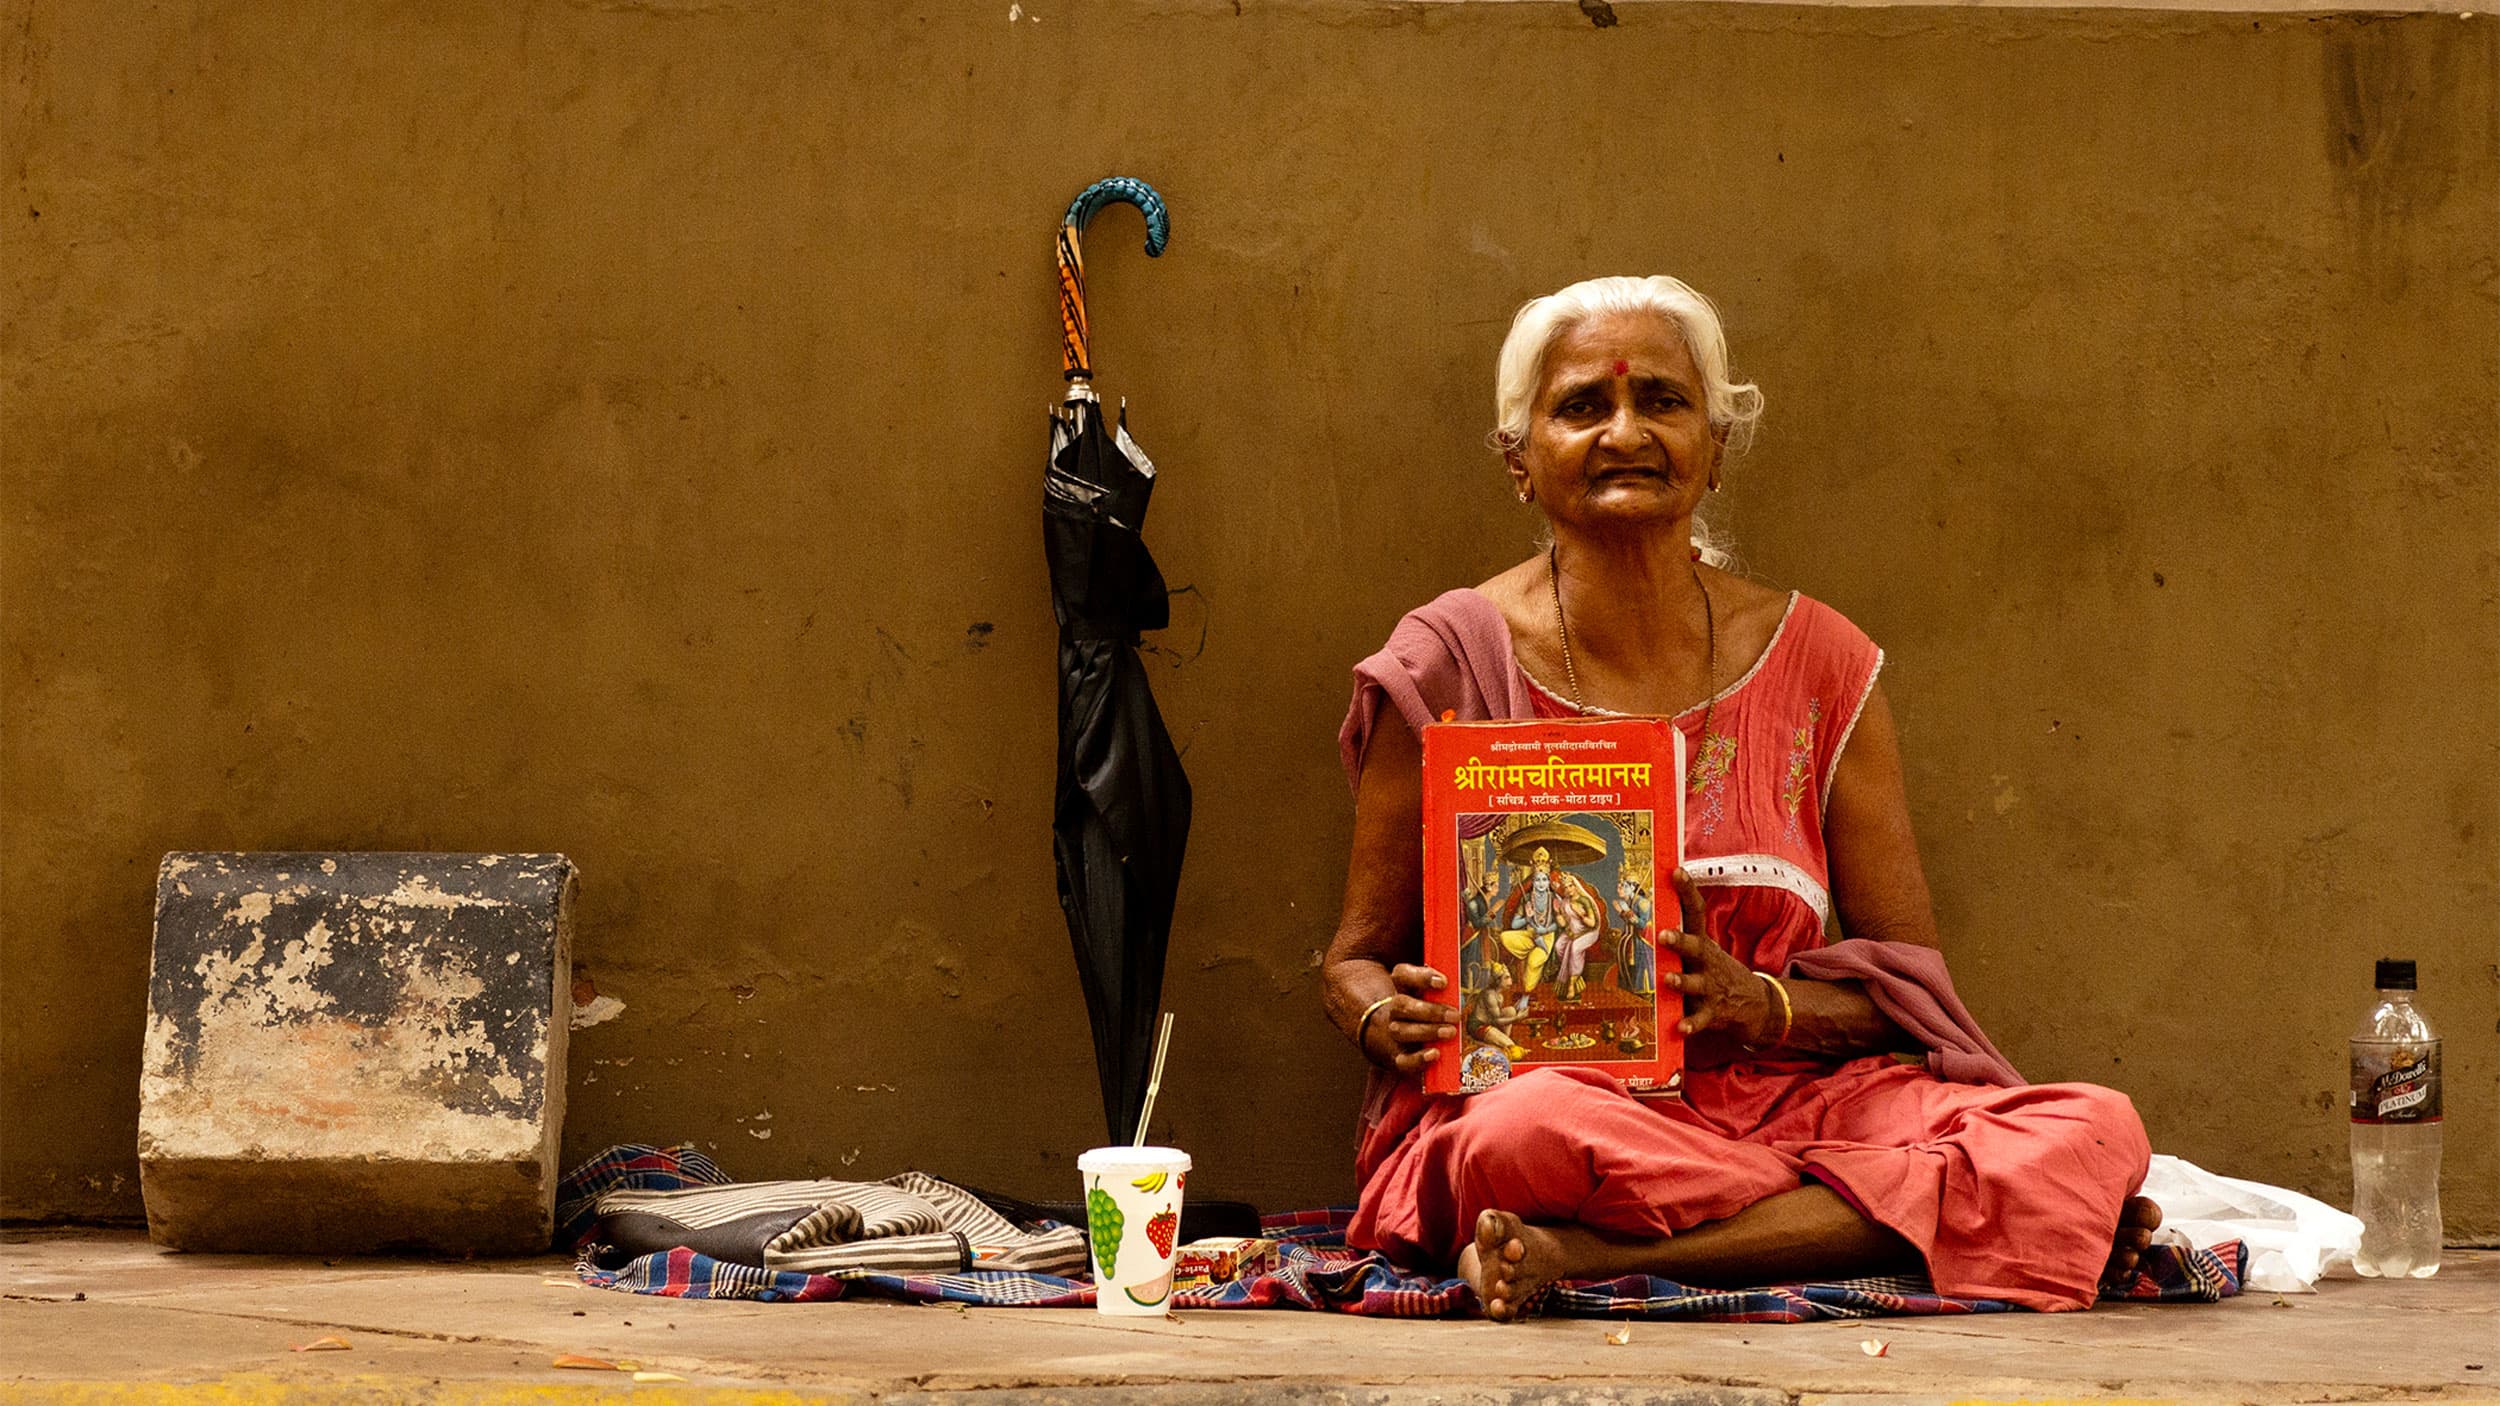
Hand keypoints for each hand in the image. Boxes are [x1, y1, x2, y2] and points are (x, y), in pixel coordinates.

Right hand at [1357, 963, 1457, 1074]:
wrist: (1403, 1040)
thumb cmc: (1430, 1013)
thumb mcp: (1437, 997)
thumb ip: (1449, 992)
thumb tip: (1476, 986)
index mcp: (1405, 989)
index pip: (1402, 975)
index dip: (1420, 977)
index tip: (1443, 982)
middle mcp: (1396, 1010)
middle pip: (1401, 1004)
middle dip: (1430, 1010)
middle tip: (1454, 1015)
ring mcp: (1395, 1033)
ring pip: (1400, 1030)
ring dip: (1428, 1031)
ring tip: (1450, 1032)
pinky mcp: (1398, 1056)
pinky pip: (1403, 1059)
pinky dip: (1418, 1058)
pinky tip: (1435, 1054)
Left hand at [1657, 868, 1773, 1042]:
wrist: (1755, 1004)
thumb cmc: (1715, 970)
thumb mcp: (1703, 950)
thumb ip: (1681, 931)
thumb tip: (1650, 899)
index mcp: (1702, 944)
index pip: (1696, 912)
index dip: (1687, 891)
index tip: (1676, 872)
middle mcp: (1707, 963)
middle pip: (1694, 948)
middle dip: (1680, 941)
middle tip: (1663, 935)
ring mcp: (1711, 988)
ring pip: (1695, 984)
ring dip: (1681, 982)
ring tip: (1668, 979)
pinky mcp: (1712, 1013)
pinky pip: (1699, 1020)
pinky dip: (1691, 1024)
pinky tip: (1680, 1028)